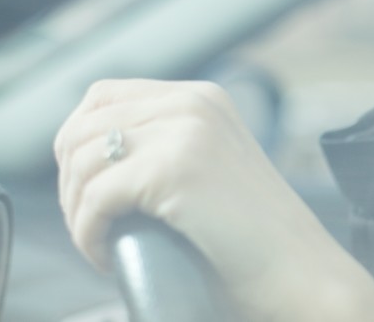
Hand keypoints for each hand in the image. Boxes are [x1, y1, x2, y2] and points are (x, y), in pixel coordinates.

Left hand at [53, 80, 373, 320]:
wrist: (302, 275)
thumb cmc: (256, 241)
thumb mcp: (210, 171)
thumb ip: (166, 147)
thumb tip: (86, 158)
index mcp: (203, 98)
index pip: (103, 98)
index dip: (79, 144)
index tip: (88, 192)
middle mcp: (193, 103)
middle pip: (83, 126)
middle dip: (71, 181)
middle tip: (92, 226)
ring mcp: (187, 131)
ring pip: (82, 161)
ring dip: (77, 212)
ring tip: (103, 243)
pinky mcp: (176, 168)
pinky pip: (94, 199)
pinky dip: (88, 235)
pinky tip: (109, 256)